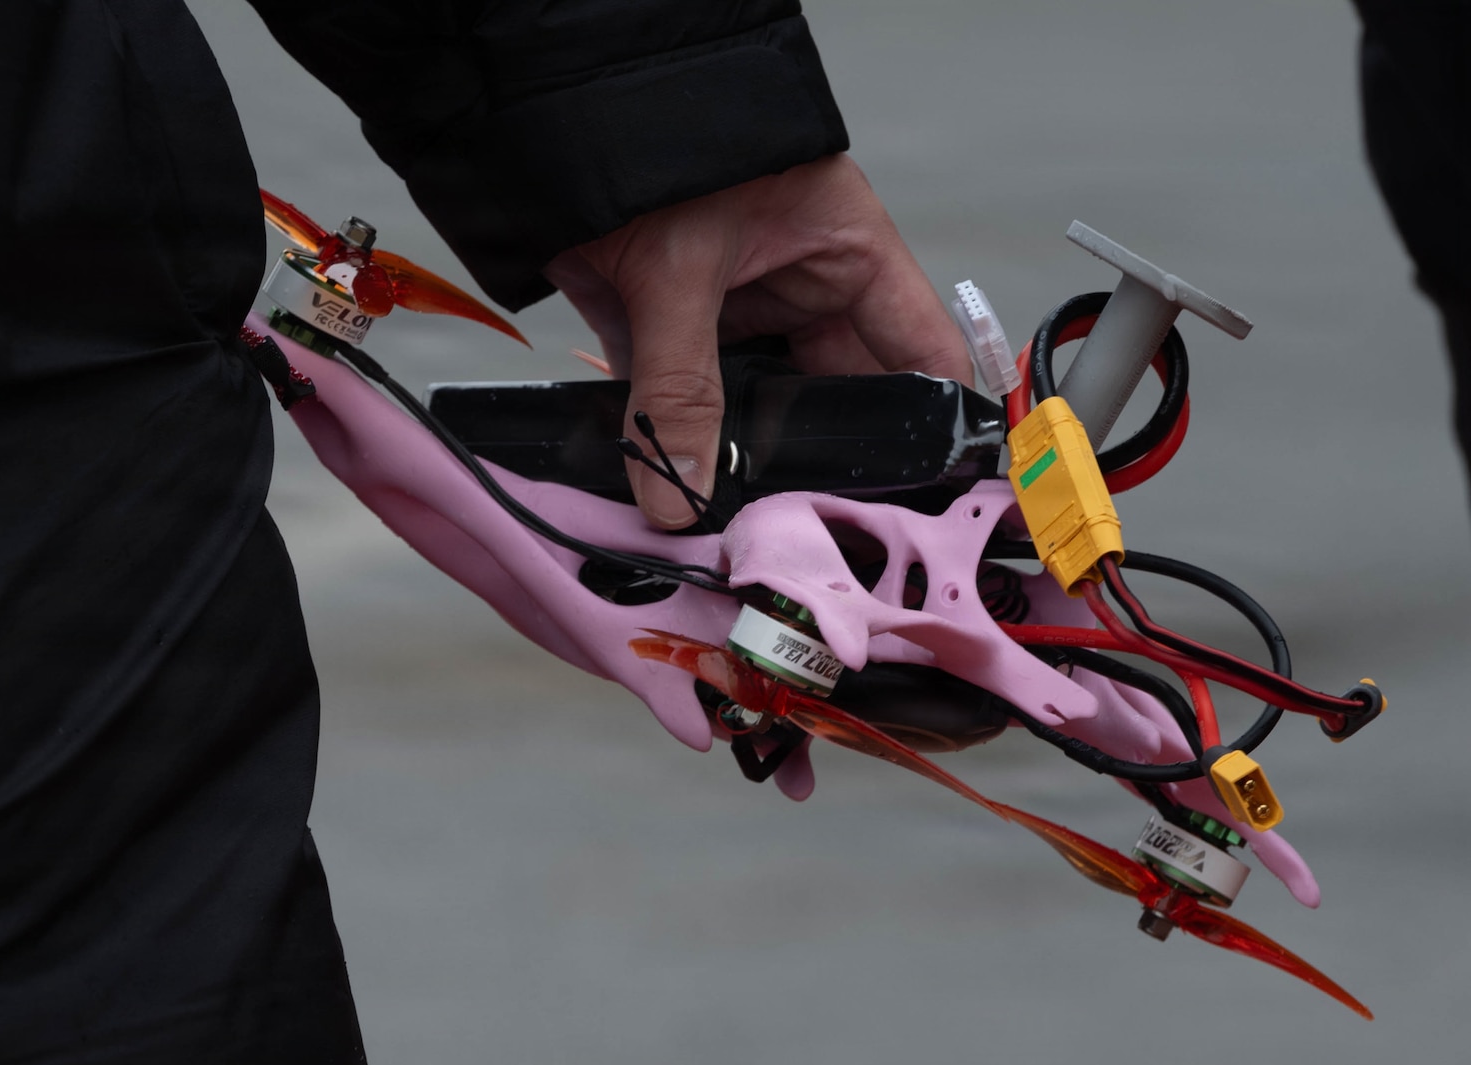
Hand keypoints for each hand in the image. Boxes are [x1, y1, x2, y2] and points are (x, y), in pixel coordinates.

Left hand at [543, 155, 973, 527]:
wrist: (550, 116)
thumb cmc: (656, 144)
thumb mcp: (679, 269)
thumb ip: (678, 388)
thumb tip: (678, 494)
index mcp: (844, 254)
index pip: (917, 352)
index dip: (930, 424)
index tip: (926, 496)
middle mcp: (800, 291)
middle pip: (835, 399)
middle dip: (818, 463)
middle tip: (808, 532)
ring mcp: (736, 316)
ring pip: (756, 411)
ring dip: (741, 463)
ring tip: (740, 528)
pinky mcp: (670, 335)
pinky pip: (685, 407)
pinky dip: (675, 448)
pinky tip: (674, 499)